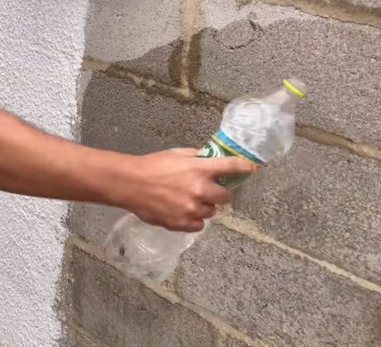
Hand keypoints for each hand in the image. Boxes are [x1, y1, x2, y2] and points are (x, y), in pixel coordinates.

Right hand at [121, 148, 257, 231]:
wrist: (129, 184)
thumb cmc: (150, 166)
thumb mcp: (176, 154)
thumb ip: (196, 158)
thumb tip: (209, 160)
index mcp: (201, 169)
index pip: (233, 167)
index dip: (245, 168)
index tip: (250, 170)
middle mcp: (200, 190)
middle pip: (225, 197)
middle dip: (218, 193)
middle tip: (207, 191)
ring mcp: (192, 208)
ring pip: (211, 212)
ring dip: (203, 207)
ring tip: (187, 201)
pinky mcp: (182, 223)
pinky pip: (198, 226)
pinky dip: (193, 220)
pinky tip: (181, 212)